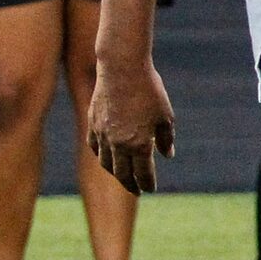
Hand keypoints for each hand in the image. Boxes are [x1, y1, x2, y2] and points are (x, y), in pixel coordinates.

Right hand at [87, 56, 175, 194]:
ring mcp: (102, 135)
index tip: (150, 189)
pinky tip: (106, 158)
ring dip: (115, 173)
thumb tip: (167, 155)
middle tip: (137, 191)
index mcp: (139, 144)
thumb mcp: (165, 116)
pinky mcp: (93, 123)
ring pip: (106, 163)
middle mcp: (118, 144)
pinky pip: (95, 147)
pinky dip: (101, 156)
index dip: (147, 183)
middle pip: (122, 173)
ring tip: (122, 177)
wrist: (121, 68)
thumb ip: (165, 139)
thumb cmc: (149, 90)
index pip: (143, 173)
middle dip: (130, 185)